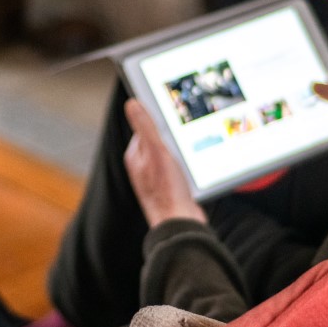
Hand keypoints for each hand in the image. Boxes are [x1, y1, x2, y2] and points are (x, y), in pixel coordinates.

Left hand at [123, 98, 206, 227]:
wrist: (180, 223)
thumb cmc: (166, 189)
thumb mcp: (157, 151)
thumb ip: (145, 126)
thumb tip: (132, 103)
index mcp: (135, 155)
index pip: (146, 127)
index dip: (161, 122)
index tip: (176, 119)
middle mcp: (143, 167)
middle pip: (160, 140)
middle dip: (174, 137)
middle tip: (186, 138)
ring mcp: (156, 178)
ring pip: (172, 155)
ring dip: (183, 153)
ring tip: (191, 157)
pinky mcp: (170, 188)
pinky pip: (180, 169)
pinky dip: (188, 167)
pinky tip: (195, 171)